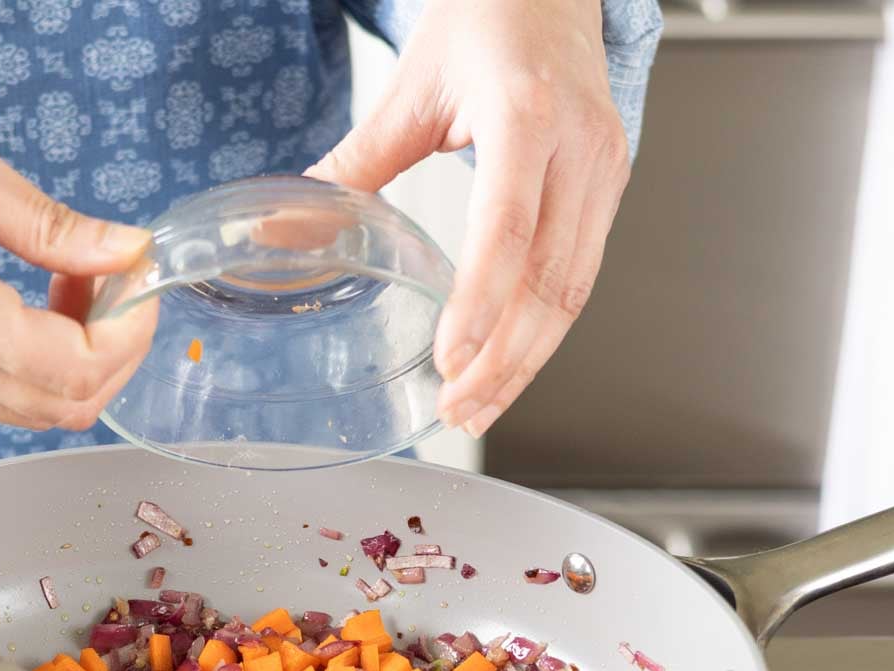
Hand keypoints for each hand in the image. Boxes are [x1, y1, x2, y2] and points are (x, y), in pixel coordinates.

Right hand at [0, 83, 155, 430]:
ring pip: (37, 411)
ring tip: (80, 283)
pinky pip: (3, 394)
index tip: (141, 281)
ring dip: (82, 360)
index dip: (129, 334)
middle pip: (65, 408)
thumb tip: (130, 254)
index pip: (73, 369)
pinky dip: (44, 362)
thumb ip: (54, 226)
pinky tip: (43, 301)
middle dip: (116, 352)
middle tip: (121, 280)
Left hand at [309, 0, 630, 436]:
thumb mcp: (409, 88)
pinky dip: (543, 328)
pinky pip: (580, 273)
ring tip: (477, 404)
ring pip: (574, 290)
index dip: (480, 303)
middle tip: (458, 408)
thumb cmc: (485, 18)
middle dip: (505, 359)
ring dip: (527, 359)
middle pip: (551, 279)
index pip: (508, 227)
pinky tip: (507, 362)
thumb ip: (353, 166)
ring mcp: (604, 168)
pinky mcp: (608, 186)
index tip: (449, 358)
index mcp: (526, 113)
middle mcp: (580, 145)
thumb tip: (284, 230)